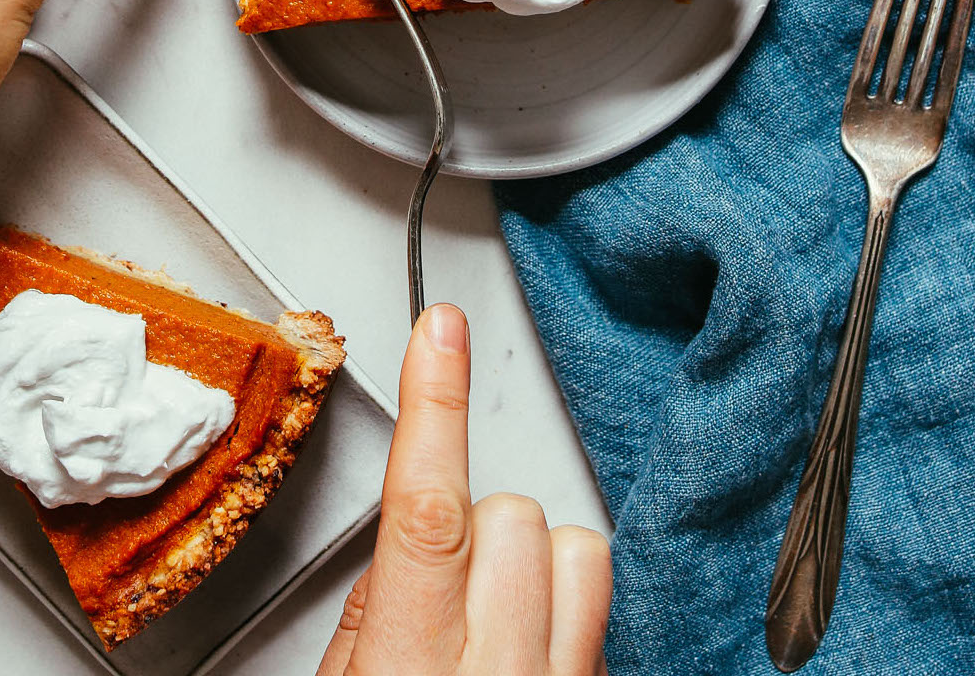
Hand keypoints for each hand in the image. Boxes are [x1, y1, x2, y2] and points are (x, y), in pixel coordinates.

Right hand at [317, 305, 610, 675]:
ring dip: (535, 562)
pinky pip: (604, 605)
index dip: (435, 404)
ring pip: (579, 546)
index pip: (429, 509)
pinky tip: (528, 654)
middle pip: (513, 512)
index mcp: (415, 670)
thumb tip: (404, 545)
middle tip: (442, 598)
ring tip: (495, 619)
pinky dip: (566, 610)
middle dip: (476, 527)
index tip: (440, 332)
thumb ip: (370, 615)